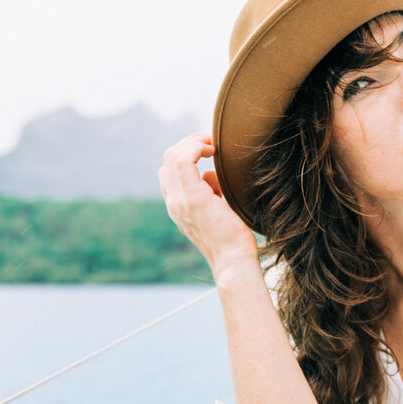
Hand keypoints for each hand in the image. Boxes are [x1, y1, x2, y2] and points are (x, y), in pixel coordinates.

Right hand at [158, 132, 259, 275]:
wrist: (234, 261)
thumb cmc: (233, 239)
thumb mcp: (218, 211)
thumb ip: (211, 192)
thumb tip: (211, 175)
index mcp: (178, 207)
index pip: (169, 172)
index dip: (186, 154)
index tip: (208, 151)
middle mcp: (173, 203)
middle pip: (168, 160)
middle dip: (188, 143)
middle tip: (211, 142)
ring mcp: (180, 200)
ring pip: (173, 156)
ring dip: (193, 142)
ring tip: (212, 144)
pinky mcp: (192, 198)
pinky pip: (184, 160)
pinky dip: (197, 148)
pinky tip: (213, 151)